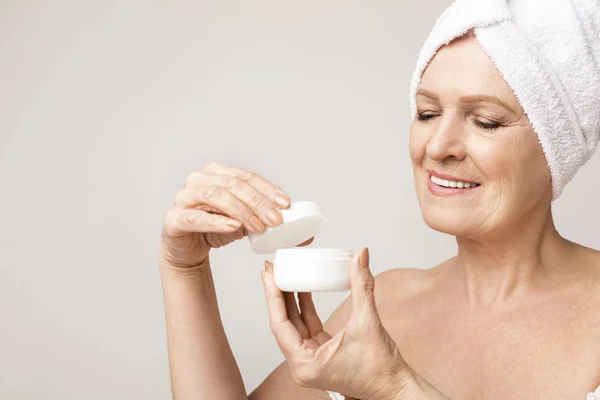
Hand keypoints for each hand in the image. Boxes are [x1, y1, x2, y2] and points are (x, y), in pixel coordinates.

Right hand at [160, 162, 296, 270]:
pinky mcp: (174, 218)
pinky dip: (217, 221)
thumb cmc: (215, 229)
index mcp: (217, 172)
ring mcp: (184, 196)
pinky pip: (196, 217)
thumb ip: (266, 221)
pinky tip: (234, 227)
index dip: (267, 189)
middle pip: (233, 184)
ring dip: (241, 211)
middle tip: (276, 219)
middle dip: (258, 201)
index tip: (285, 204)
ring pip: (215, 196)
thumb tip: (303, 235)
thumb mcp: (245, 223)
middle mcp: (199, 179)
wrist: (187, 249)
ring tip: (259, 226)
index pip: (246, 177)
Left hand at [260, 248, 411, 399]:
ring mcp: (311, 359)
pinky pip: (307, 326)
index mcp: (305, 363)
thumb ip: (362, 286)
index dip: (273, 296)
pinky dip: (304, 307)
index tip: (269, 274)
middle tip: (273, 268)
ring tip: (285, 274)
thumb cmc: (381, 368)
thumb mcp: (367, 322)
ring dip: (290, 299)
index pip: (279, 324)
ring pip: (294, 323)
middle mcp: (302, 364)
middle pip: (282, 322)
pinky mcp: (321, 353)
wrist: (395, 387)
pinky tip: (303, 289)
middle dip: (277, 294)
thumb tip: (360, 256)